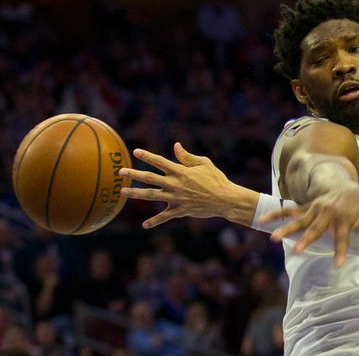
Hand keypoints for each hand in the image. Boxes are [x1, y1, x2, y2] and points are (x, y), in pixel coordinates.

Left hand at [120, 142, 246, 227]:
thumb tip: (175, 146)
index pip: (160, 161)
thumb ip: (187, 156)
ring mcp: (176, 198)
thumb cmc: (216, 179)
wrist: (225, 200)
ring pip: (151, 195)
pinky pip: (164, 217)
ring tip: (124, 192)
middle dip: (134, 174)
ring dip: (136, 193)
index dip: (147, 156)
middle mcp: (175, 184)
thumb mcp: (204, 164)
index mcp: (181, 171)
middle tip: (121, 172)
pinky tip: (144, 225)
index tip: (135, 151)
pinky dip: (154, 221)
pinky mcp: (180, 211)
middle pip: (150, 178)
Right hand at [259, 184, 358, 265]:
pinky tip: (261, 221)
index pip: (342, 238)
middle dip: (306, 240)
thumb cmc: (357, 208)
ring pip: (297, 220)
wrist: (344, 186)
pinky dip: (275, 215)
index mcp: (342, 220)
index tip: (338, 265)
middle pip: (315, 230)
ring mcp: (313, 210)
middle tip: (297, 251)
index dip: (341, 251)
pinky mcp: (304, 208)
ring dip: (285, 229)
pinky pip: (287, 211)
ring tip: (273, 239)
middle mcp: (326, 215)